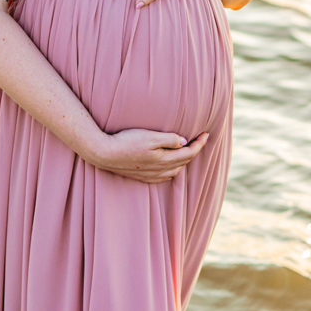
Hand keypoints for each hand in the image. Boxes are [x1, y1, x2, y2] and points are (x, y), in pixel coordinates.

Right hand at [86, 129, 209, 182]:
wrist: (104, 154)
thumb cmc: (126, 142)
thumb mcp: (149, 137)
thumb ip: (169, 139)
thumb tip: (184, 142)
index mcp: (164, 160)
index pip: (189, 152)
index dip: (200, 143)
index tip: (206, 133)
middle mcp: (160, 170)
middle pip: (184, 162)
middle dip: (195, 150)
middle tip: (201, 139)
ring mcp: (151, 175)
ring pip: (175, 170)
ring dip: (184, 160)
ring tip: (188, 149)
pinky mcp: (142, 177)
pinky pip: (164, 177)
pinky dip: (172, 170)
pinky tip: (171, 166)